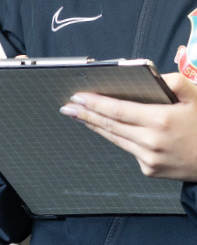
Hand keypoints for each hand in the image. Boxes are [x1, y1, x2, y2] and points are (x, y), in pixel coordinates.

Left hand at [60, 72, 196, 180]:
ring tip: (79, 115)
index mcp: (161, 120)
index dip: (94, 103)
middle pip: (109, 125)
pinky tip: (107, 129)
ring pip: (115, 138)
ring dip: (95, 126)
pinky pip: (129, 150)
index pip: (117, 110)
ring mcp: (149, 158)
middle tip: (67, 106)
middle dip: (85, 114)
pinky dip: (119, 138)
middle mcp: (151, 141)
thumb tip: (153, 74)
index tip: (76, 97)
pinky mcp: (149, 170)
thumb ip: (176, 82)